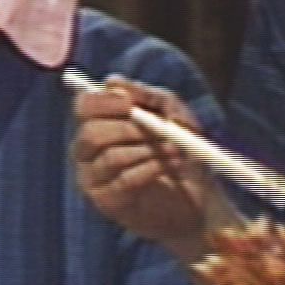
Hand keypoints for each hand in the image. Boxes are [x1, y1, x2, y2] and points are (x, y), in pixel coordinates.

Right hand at [70, 76, 214, 261]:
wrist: (199, 198)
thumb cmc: (182, 149)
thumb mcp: (173, 113)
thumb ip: (146, 96)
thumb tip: (113, 82)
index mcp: (100, 122)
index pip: (84, 107)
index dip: (102, 102)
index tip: (128, 103)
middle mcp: (89, 151)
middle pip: (91, 134)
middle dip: (129, 129)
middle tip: (159, 129)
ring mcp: (94, 179)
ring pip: (110, 157)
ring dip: (148, 149)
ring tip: (176, 149)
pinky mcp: (108, 203)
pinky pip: (123, 181)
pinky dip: (151, 169)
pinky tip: (171, 167)